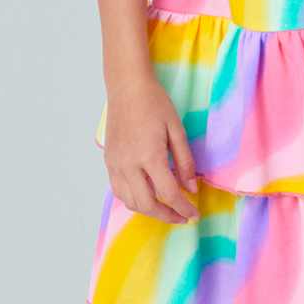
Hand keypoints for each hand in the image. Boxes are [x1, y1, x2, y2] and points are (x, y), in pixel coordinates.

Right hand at [104, 75, 201, 223]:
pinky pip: (119, 191)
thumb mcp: (177, 131)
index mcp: (149, 156)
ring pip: (130, 202)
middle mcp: (129, 164)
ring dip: (149, 210)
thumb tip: (191, 188)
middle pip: (147, 205)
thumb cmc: (154, 104)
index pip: (169, 194)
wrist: (127, 87)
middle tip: (182, 216)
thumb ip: (185, 163)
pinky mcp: (109, 162)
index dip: (184, 209)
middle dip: (167, 216)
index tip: (194, 214)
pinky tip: (147, 194)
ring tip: (166, 207)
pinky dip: (134, 199)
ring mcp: (115, 164)